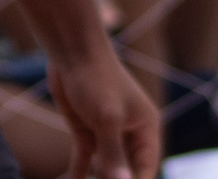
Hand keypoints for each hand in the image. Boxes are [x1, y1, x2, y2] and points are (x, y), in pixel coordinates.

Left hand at [50, 41, 158, 178]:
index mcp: (146, 130)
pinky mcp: (85, 131)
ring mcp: (106, 134)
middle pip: (126, 170)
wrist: (71, 51)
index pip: (145, 168)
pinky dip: (78, 173)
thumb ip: (113, 152)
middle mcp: (129, 135)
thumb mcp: (107, 118)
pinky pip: (84, 159)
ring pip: (105, 168)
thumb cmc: (96, 78)